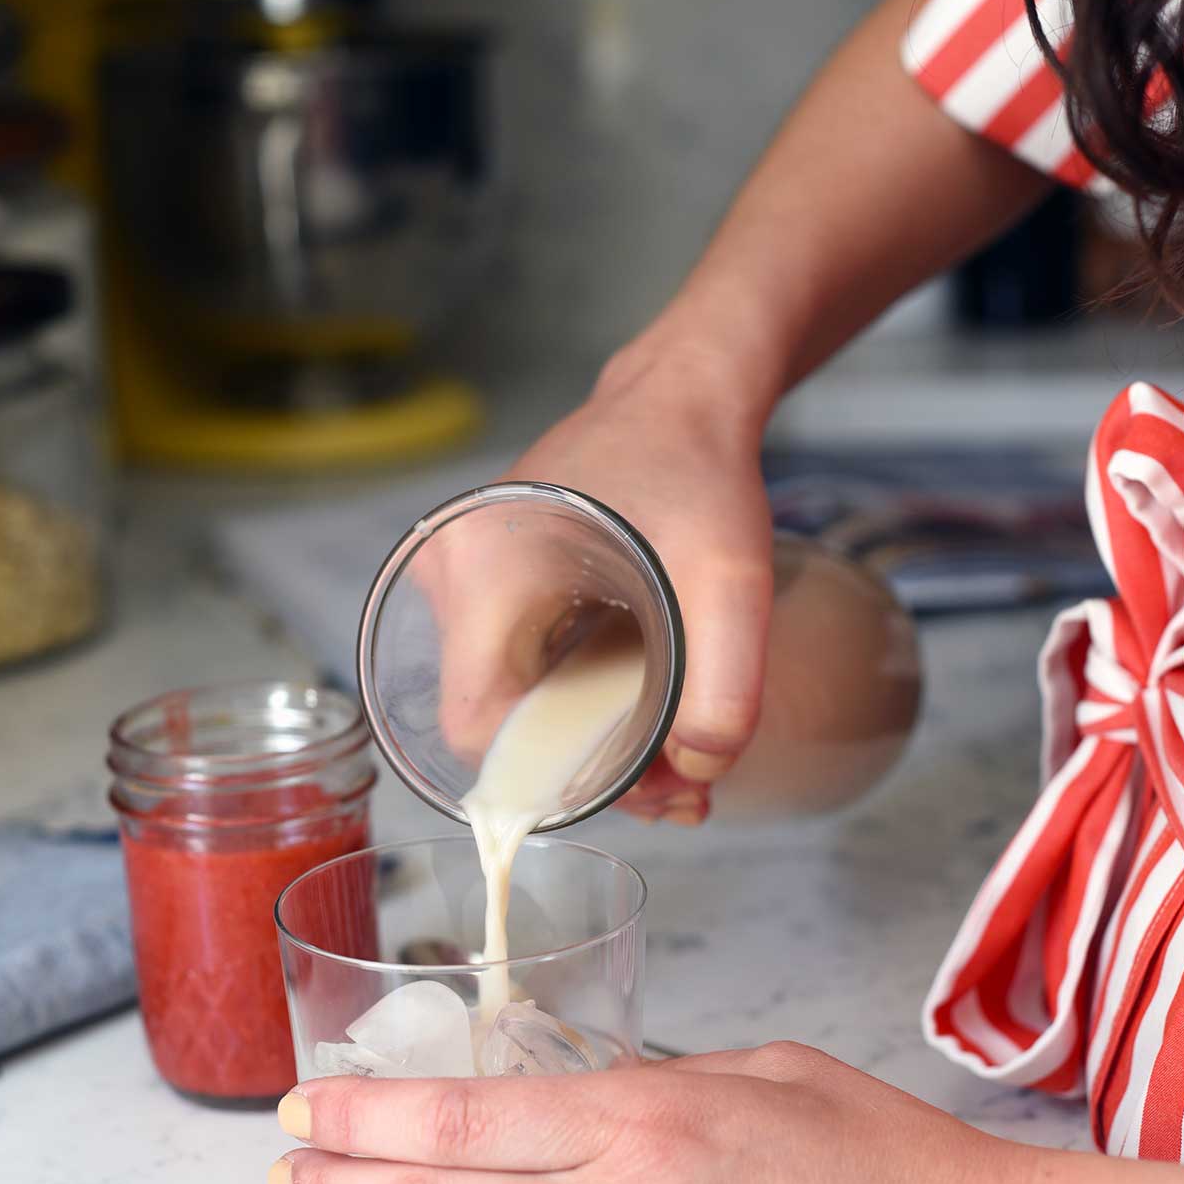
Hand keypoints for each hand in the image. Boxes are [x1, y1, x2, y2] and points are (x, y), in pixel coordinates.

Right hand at [503, 327, 776, 821]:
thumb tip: (699, 771)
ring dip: (591, 744)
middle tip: (686, 787)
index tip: (636, 787)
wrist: (683, 396)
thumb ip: (726, 688)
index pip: (479, 725)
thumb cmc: (697, 467)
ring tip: (682, 761)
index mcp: (484, 573)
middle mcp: (451, 573)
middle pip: (498, 720)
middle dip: (591, 771)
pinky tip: (649, 718)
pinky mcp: (484, 575)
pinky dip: (579, 702)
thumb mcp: (731, 581)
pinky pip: (514, 662)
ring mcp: (461, 573)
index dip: (553, 778)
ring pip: (509, 698)